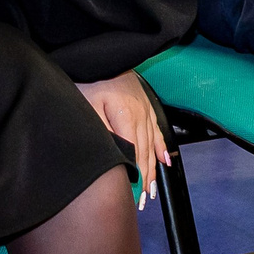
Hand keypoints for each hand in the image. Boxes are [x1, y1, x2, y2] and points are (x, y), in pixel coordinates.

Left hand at [76, 73, 170, 203]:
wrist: (98, 52)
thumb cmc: (89, 78)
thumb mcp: (88, 107)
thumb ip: (103, 134)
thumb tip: (116, 158)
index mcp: (126, 117)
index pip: (132, 156)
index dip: (133, 179)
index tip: (133, 198)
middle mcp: (140, 115)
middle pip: (144, 154)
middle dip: (144, 180)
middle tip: (143, 201)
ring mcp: (144, 109)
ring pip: (151, 145)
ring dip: (152, 169)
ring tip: (152, 190)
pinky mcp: (144, 103)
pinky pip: (156, 130)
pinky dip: (160, 148)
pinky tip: (165, 160)